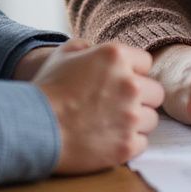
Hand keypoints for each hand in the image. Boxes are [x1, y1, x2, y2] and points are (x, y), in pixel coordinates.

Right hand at [31, 38, 163, 173]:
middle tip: (119, 104)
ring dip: (136, 121)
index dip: (132, 72)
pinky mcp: (127, 145)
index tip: (118, 81)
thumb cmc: (47, 88)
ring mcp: (130, 116)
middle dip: (140, 97)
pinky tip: (109, 139)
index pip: (146, 62)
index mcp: (116, 56)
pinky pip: (142, 142)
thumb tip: (95, 49)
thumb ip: (87, 46)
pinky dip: (128, 142)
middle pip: (155, 92)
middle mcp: (130, 84)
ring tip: (112, 123)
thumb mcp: (64, 53)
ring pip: (151, 118)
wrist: (35, 127)